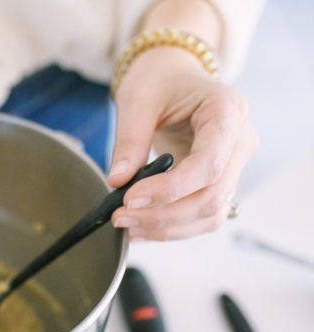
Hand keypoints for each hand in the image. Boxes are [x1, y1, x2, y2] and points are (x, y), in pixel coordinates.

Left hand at [108, 47, 258, 240]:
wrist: (172, 77)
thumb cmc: (159, 81)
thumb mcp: (137, 102)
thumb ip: (129, 141)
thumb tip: (117, 182)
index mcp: (227, 111)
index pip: (208, 164)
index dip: (169, 189)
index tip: (130, 198)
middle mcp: (240, 141)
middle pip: (211, 195)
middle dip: (163, 214)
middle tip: (120, 217)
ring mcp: (234, 164)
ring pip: (210, 213)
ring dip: (168, 227)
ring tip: (128, 226)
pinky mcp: (219, 181)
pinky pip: (202, 214)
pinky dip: (172, 226)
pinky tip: (141, 227)